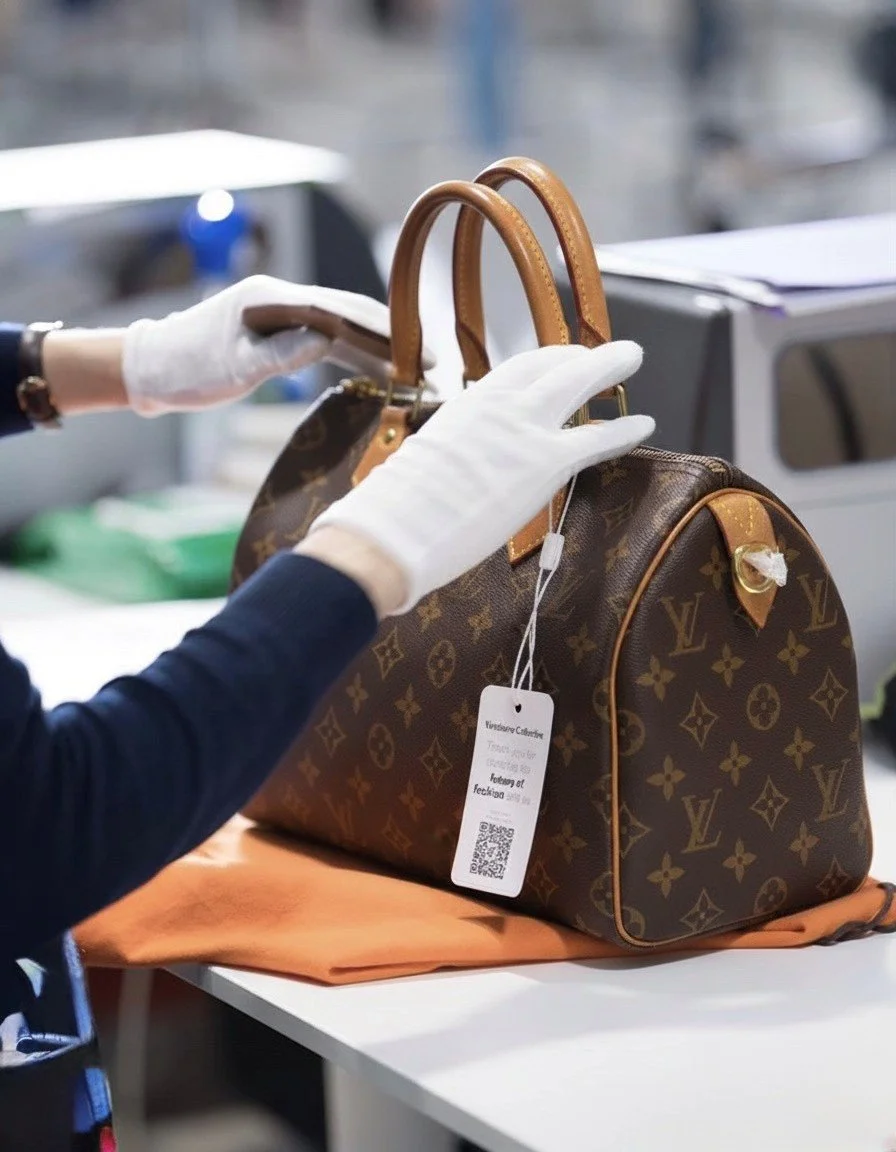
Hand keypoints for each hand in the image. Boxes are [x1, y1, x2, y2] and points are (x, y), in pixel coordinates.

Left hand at [122, 275, 394, 415]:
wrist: (151, 368)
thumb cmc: (186, 368)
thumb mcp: (233, 368)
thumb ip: (281, 354)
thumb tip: (327, 341)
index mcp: (270, 299)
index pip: (337, 309)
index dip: (379, 328)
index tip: (412, 348)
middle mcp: (280, 298)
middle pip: (348, 312)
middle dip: (392, 336)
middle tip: (432, 361)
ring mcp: (281, 314)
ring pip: (342, 326)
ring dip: (378, 346)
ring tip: (416, 369)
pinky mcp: (279, 333)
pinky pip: (327, 340)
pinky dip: (355, 354)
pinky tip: (381, 369)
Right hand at [306, 341, 653, 613]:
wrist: (394, 529)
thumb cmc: (396, 511)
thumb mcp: (426, 463)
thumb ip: (453, 456)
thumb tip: (451, 474)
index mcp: (468, 405)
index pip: (517, 370)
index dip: (546, 362)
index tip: (561, 359)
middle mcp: (498, 407)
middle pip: (551, 365)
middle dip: (583, 355)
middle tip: (607, 353)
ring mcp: (523, 431)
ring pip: (577, 384)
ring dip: (608, 368)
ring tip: (632, 358)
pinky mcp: (544, 464)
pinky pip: (595, 438)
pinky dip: (624, 428)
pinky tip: (645, 423)